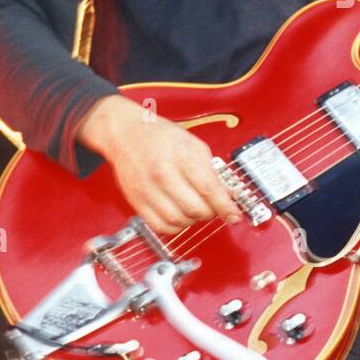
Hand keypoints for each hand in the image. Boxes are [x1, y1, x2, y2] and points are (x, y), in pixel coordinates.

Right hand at [76, 95, 242, 235]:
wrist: (124, 133)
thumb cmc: (159, 135)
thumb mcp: (192, 144)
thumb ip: (211, 170)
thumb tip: (228, 193)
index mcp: (180, 155)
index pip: (208, 188)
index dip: (225, 206)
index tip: (235, 215)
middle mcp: (162, 173)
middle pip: (195, 208)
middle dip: (211, 212)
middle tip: (213, 207)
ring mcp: (147, 189)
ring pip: (179, 221)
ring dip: (193, 220)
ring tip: (195, 209)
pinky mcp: (136, 201)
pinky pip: (160, 226)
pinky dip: (175, 226)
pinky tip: (179, 215)